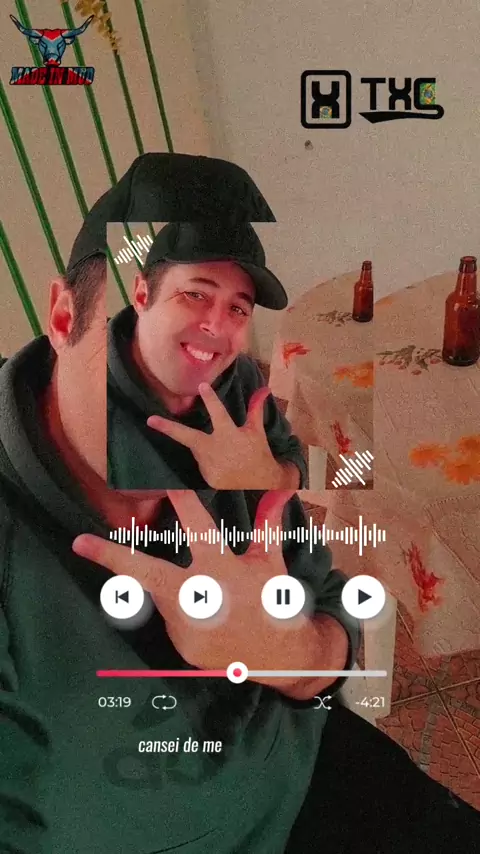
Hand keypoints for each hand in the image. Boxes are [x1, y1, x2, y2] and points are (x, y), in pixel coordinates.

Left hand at [72, 490, 305, 673]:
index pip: (196, 525)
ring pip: (158, 594)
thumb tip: (279, 492)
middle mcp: (198, 595)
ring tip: (200, 592)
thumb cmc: (272, 601)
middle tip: (80, 544)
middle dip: (111, 557)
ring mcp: (185, 624)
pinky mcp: (181, 644)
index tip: (162, 480)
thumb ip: (266, 525)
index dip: (180, 499)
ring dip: (165, 585)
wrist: (278, 656)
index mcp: (221, 568)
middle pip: (146, 572)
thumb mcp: (269, 561)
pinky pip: (171, 618)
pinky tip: (204, 618)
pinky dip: (181, 612)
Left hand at [146, 383, 293, 489]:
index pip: (218, 413)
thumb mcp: (256, 429)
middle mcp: (217, 450)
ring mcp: (211, 466)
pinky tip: (220, 463)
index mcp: (230, 434)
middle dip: (168, 429)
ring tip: (222, 452)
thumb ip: (255, 408)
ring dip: (202, 446)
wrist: (262, 479)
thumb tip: (264, 389)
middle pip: (188, 437)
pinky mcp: (208, 478)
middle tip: (150, 420)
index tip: (202, 386)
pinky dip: (207, 460)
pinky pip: (201, 463)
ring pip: (196, 449)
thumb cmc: (258, 450)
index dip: (211, 399)